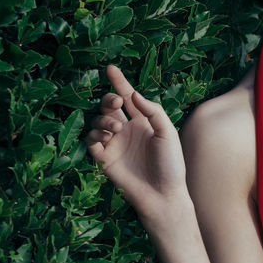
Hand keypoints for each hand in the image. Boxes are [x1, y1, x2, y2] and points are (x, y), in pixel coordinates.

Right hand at [84, 64, 188, 223]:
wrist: (163, 194)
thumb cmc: (171, 164)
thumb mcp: (167, 133)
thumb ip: (153, 111)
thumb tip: (133, 94)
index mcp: (143, 122)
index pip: (128, 98)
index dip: (120, 82)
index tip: (110, 68)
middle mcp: (127, 130)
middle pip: (108, 106)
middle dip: (108, 100)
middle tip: (115, 103)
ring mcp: (114, 144)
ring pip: (97, 121)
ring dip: (103, 119)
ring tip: (117, 128)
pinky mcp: (104, 159)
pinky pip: (90, 142)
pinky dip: (94, 135)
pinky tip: (106, 137)